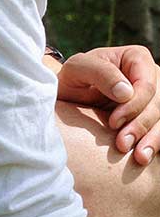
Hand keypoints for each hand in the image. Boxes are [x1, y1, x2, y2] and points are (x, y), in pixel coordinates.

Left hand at [54, 45, 159, 164]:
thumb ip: (101, 73)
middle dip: (141, 125)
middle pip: (157, 104)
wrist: (66, 97)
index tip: (113, 122)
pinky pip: (159, 131)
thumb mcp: (78, 68)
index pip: (147, 84)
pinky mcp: (148, 117)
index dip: (134, 105)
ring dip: (152, 139)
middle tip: (123, 144)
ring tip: (139, 157)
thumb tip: (126, 93)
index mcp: (137, 59)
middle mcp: (150, 77)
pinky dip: (154, 144)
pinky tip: (144, 157)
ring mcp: (152, 98)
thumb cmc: (72, 79)